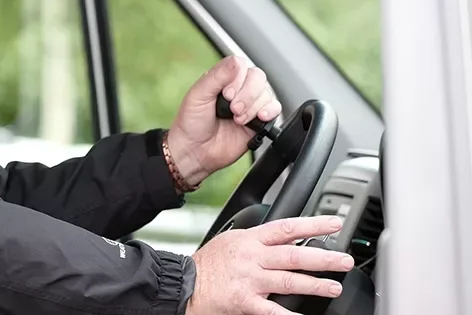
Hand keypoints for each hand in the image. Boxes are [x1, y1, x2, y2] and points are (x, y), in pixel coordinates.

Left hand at [166, 56, 280, 185]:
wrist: (195, 151)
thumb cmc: (191, 123)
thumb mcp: (198, 95)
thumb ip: (217, 76)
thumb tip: (236, 61)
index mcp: (223, 79)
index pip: (242, 66)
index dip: (238, 79)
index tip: (226, 94)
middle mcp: (239, 89)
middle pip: (258, 78)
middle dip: (247, 95)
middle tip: (233, 109)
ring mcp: (250, 105)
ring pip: (267, 93)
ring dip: (253, 107)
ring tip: (238, 119)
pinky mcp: (259, 121)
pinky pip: (275, 109)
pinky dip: (270, 112)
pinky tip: (259, 118)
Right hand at [187, 215, 353, 314]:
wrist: (184, 283)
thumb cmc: (207, 264)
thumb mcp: (231, 240)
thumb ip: (257, 241)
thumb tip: (285, 238)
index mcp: (249, 240)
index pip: (286, 228)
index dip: (312, 225)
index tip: (334, 224)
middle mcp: (252, 258)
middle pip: (294, 255)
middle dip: (323, 258)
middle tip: (345, 260)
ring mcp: (249, 280)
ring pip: (289, 281)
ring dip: (315, 284)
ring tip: (334, 287)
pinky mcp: (245, 302)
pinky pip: (273, 310)